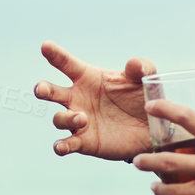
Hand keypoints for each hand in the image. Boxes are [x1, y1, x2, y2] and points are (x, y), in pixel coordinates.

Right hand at [33, 42, 155, 160]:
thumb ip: (142, 68)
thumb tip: (132, 63)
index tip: (45, 46)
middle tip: (41, 89)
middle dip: (43, 89)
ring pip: (59, 118)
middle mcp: (77, 99)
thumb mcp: (146, 80)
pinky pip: (66, 144)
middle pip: (52, 91)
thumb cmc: (143, 98)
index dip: (55, 54)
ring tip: (83, 118)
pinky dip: (61, 146)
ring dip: (65, 118)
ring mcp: (78, 121)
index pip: (67, 64)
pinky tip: (62, 147)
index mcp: (88, 78)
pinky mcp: (84, 142)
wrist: (153, 130)